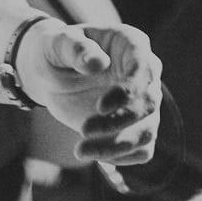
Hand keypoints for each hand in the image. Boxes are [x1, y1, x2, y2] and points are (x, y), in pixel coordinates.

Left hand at [17, 22, 163, 164]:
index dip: (128, 91)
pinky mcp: (136, 127)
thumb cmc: (57, 51)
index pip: (144, 68)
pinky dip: (121, 157)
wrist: (52, 74)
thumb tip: (98, 63)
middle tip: (84, 130)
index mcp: (132, 44)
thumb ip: (76, 49)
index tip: (101, 108)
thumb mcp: (58, 43)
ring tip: (81, 151)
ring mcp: (144, 103)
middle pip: (149, 104)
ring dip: (117, 147)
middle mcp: (146, 74)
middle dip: (118, 123)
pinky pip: (141, 150)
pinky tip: (92, 153)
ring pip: (147, 132)